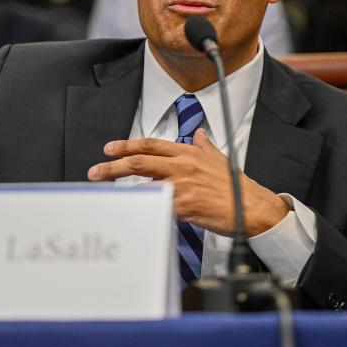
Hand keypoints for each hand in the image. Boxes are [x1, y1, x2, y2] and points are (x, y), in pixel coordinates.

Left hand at [87, 129, 288, 236]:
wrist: (251, 207)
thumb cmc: (236, 187)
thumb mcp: (219, 159)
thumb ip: (204, 147)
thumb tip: (198, 135)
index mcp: (188, 153)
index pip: (151, 145)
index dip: (127, 146)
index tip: (109, 149)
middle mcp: (183, 166)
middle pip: (140, 161)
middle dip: (113, 165)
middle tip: (95, 171)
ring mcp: (183, 185)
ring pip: (143, 183)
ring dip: (121, 189)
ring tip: (104, 193)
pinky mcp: (185, 206)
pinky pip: (157, 206)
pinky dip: (142, 208)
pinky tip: (129, 212)